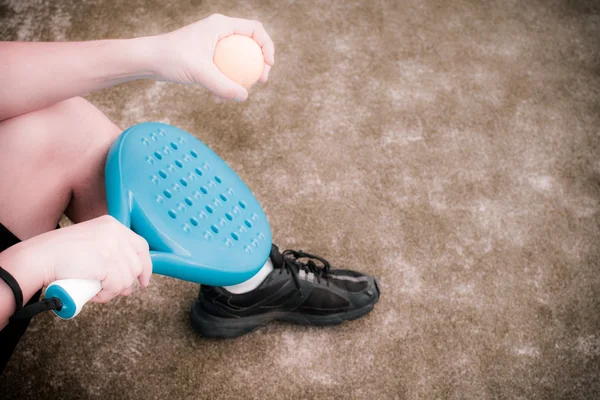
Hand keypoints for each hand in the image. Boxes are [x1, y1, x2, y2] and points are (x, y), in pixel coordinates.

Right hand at [20, 216, 151, 302]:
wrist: (39, 258)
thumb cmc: (59, 256)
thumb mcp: (91, 245)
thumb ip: (110, 255)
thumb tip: (131, 284)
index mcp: (112, 224)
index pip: (141, 246)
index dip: (146, 265)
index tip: (144, 280)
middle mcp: (115, 232)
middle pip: (136, 265)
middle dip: (125, 283)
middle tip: (110, 291)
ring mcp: (112, 245)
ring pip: (127, 278)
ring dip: (112, 291)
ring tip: (94, 290)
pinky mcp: (107, 261)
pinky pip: (116, 286)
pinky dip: (105, 295)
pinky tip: (93, 293)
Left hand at [151, 14, 274, 102]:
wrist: (148, 60)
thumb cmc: (171, 59)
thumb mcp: (200, 73)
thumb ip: (222, 85)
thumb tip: (244, 97)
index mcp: (221, 25)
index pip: (256, 30)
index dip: (267, 47)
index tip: (267, 66)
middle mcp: (220, 31)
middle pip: (251, 45)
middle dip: (258, 64)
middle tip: (260, 81)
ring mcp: (214, 44)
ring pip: (239, 60)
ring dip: (242, 77)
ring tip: (237, 94)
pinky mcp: (207, 57)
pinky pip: (226, 69)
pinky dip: (226, 83)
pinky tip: (218, 99)